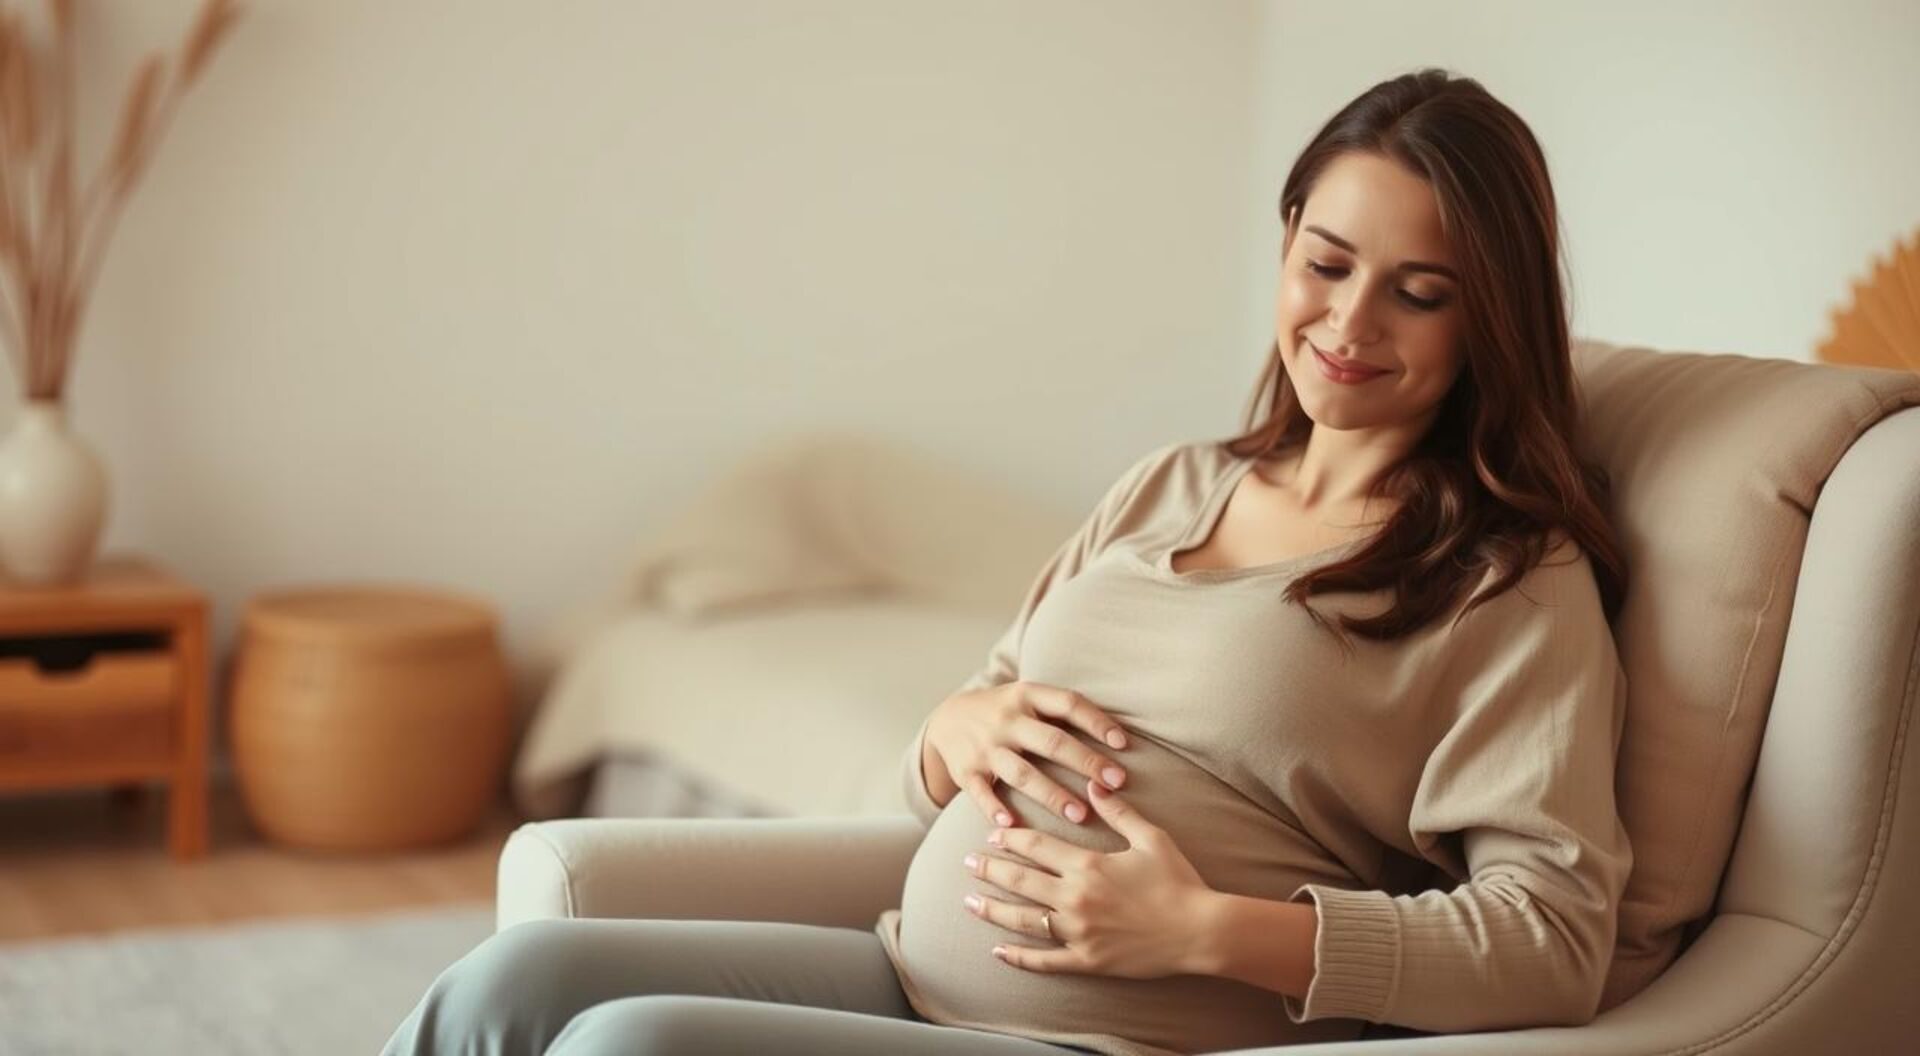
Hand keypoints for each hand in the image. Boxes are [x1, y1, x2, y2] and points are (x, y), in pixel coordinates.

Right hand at [925, 681, 1133, 827]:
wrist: (947, 718)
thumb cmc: (1006, 712)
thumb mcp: (1029, 698)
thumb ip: (1064, 712)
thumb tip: (1121, 735)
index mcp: (1027, 695)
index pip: (1068, 704)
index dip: (1097, 722)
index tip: (1123, 744)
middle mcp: (1007, 719)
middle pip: (1051, 741)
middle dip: (1086, 762)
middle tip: (1116, 783)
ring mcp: (985, 746)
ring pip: (1022, 772)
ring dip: (1052, 794)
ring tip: (1080, 815)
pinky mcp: (966, 771)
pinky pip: (981, 793)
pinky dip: (994, 808)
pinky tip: (1011, 823)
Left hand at [963, 777, 1213, 979]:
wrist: (1199, 929)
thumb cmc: (1179, 880)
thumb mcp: (1150, 837)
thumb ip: (1118, 811)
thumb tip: (1094, 785)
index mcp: (1088, 864)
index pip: (1036, 846)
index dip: (1010, 838)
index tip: (991, 834)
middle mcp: (1075, 898)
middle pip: (1020, 880)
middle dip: (989, 870)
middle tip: (966, 862)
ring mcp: (1078, 932)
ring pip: (1023, 920)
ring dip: (993, 910)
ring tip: (969, 902)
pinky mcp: (1087, 961)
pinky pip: (1044, 961)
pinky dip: (1019, 958)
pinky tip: (998, 953)